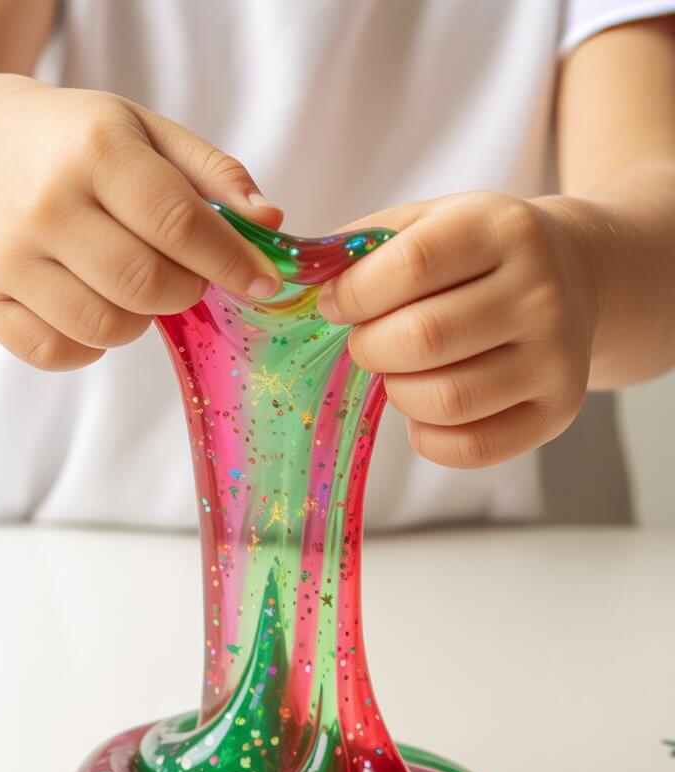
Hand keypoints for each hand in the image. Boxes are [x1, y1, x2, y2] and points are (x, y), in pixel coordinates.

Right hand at [0, 78, 283, 369]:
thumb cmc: (79, 144)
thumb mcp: (149, 132)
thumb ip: (215, 174)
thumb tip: (270, 223)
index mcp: (95, 149)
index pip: (178, 224)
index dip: (231, 262)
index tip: (263, 283)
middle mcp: (45, 203)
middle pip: (145, 285)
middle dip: (184, 291)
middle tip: (182, 275)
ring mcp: (9, 256)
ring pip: (105, 328)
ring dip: (138, 320)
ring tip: (131, 285)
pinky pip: (58, 353)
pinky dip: (88, 346)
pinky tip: (92, 305)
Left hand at [316, 192, 599, 467]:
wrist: (577, 276)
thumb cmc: (480, 253)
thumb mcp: (432, 222)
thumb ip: (366, 247)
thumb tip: (297, 283)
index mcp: (504, 229)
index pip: (412, 265)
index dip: (355, 293)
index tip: (335, 304)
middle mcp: (541, 292)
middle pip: (424, 340)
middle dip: (370, 348)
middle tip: (366, 344)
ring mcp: (557, 356)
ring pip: (447, 400)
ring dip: (398, 393)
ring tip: (398, 373)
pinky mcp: (558, 410)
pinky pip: (472, 447)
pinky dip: (428, 437)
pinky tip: (424, 411)